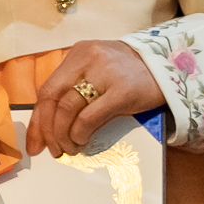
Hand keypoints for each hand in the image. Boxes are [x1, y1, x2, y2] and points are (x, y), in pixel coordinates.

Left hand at [27, 39, 162, 157]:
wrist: (170, 66)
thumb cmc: (129, 73)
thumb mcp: (98, 70)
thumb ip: (75, 87)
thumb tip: (49, 122)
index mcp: (78, 54)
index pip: (47, 89)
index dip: (37, 118)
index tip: (34, 141)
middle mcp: (88, 60)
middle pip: (52, 99)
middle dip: (46, 130)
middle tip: (51, 150)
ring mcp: (105, 74)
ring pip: (67, 110)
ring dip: (62, 136)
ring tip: (68, 148)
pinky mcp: (122, 92)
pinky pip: (89, 118)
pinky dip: (80, 134)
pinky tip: (82, 142)